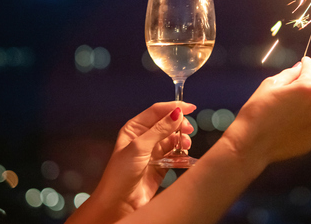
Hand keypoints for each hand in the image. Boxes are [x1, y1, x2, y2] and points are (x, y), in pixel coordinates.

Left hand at [69, 102, 194, 223]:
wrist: (119, 203)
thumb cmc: (120, 174)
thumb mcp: (139, 147)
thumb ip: (159, 129)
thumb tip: (176, 113)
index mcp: (134, 129)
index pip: (156, 111)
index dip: (173, 107)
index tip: (190, 107)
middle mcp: (144, 138)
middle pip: (167, 123)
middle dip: (179, 124)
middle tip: (188, 129)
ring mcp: (153, 152)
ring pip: (173, 138)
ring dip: (181, 139)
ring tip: (185, 145)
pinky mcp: (161, 165)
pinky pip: (175, 154)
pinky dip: (181, 153)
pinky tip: (183, 155)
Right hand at [223, 57, 310, 165]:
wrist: (251, 144)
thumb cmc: (257, 112)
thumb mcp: (270, 85)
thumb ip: (290, 74)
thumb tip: (300, 68)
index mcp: (308, 89)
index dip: (306, 64)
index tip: (304, 63)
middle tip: (296, 86)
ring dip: (310, 102)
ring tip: (288, 109)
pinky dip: (306, 120)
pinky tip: (288, 123)